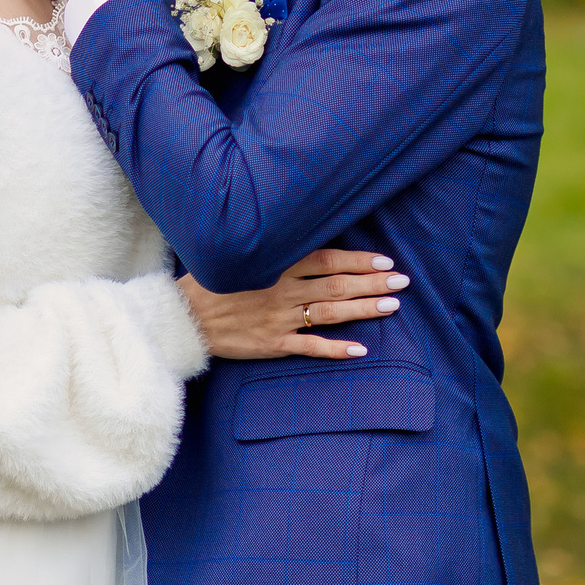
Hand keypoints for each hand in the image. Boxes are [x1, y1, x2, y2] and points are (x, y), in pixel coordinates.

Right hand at [178, 248, 409, 360]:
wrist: (182, 317)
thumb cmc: (209, 282)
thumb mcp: (239, 254)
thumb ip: (271, 248)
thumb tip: (300, 234)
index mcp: (276, 266)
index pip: (327, 259)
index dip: (357, 260)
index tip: (383, 260)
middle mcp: (283, 291)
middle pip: (337, 285)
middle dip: (372, 283)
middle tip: (402, 281)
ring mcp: (279, 319)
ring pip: (331, 313)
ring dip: (364, 309)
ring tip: (392, 306)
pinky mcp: (272, 344)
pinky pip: (310, 347)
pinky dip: (336, 349)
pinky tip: (360, 349)